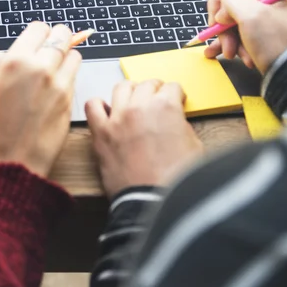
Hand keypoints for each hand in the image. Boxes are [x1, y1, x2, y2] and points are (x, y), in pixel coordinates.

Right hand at [0, 22, 81, 176]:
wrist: (12, 163)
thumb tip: (7, 54)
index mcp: (16, 62)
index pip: (39, 28)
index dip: (38, 33)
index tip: (37, 40)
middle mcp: (41, 67)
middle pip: (62, 35)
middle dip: (57, 38)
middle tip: (51, 47)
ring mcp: (59, 83)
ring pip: (74, 54)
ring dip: (66, 57)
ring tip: (54, 68)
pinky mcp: (71, 99)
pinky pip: (75, 76)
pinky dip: (69, 76)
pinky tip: (56, 87)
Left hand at [86, 80, 202, 197]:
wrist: (153, 203)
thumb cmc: (175, 180)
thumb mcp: (194, 146)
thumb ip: (182, 125)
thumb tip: (175, 121)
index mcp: (166, 107)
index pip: (172, 87)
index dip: (176, 95)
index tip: (175, 100)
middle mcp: (140, 106)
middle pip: (147, 84)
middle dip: (155, 90)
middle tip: (157, 100)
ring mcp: (118, 118)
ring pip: (121, 87)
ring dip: (130, 91)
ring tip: (133, 101)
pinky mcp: (101, 133)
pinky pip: (92, 106)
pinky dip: (99, 105)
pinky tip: (107, 112)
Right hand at [204, 0, 286, 73]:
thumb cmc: (277, 43)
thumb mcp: (251, 16)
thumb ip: (229, 3)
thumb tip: (222, 12)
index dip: (217, 4)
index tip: (215, 24)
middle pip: (231, 5)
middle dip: (225, 28)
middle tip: (227, 46)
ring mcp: (268, 14)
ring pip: (234, 21)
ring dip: (230, 39)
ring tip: (234, 54)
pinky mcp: (266, 30)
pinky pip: (243, 31)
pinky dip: (236, 44)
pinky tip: (232, 54)